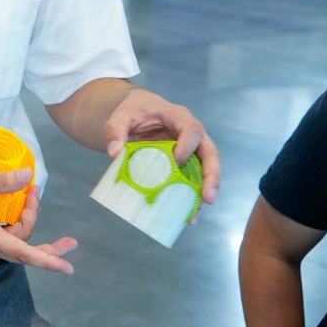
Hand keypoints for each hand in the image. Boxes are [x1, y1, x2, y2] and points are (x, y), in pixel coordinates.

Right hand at [0, 170, 76, 273]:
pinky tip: (11, 205)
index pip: (24, 252)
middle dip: (38, 226)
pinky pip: (1, 237)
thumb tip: (27, 177)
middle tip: (38, 197)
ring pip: (12, 241)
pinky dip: (11, 223)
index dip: (48, 259)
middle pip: (22, 246)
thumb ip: (1, 180)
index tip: (67, 264)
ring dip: (24, 222)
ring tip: (27, 196)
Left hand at [103, 88, 220, 208]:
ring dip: (202, 192)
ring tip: (194, 215)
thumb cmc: (133, 111)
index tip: (177, 160)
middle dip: (212, 176)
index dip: (188, 145)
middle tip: (208, 197)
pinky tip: (185, 215)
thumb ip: (114, 130)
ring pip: (206, 170)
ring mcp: (191, 149)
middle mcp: (191, 133)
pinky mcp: (186, 162)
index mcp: (178, 116)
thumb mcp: (120, 115)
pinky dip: (190, 196)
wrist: (138, 112)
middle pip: (210, 153)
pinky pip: (193, 179)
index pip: (192, 130)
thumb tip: (114, 153)